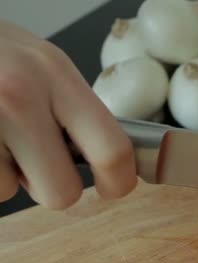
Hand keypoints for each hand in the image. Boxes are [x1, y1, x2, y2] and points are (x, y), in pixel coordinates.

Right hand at [0, 21, 136, 208]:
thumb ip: (78, 109)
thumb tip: (113, 159)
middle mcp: (20, 96)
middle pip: (62, 191)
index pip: (112, 150)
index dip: (118, 181)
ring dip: (8, 176)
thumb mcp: (46, 66)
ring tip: (0, 137)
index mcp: (56, 75)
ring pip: (12, 192)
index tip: (113, 185)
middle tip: (39, 161)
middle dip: (54, 185)